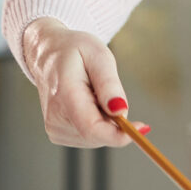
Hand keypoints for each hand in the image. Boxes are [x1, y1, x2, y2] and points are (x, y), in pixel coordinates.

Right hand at [19, 17, 128, 147]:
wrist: (48, 55)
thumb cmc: (74, 52)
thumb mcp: (98, 56)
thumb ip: (109, 84)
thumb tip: (121, 111)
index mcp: (64, 94)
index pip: (91, 128)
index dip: (119, 135)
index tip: (142, 128)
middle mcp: (55, 117)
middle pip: (99, 135)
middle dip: (114, 120)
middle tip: (106, 91)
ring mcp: (54, 128)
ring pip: (97, 138)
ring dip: (105, 120)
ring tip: (92, 93)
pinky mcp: (57, 134)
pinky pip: (90, 137)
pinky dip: (97, 123)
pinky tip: (87, 103)